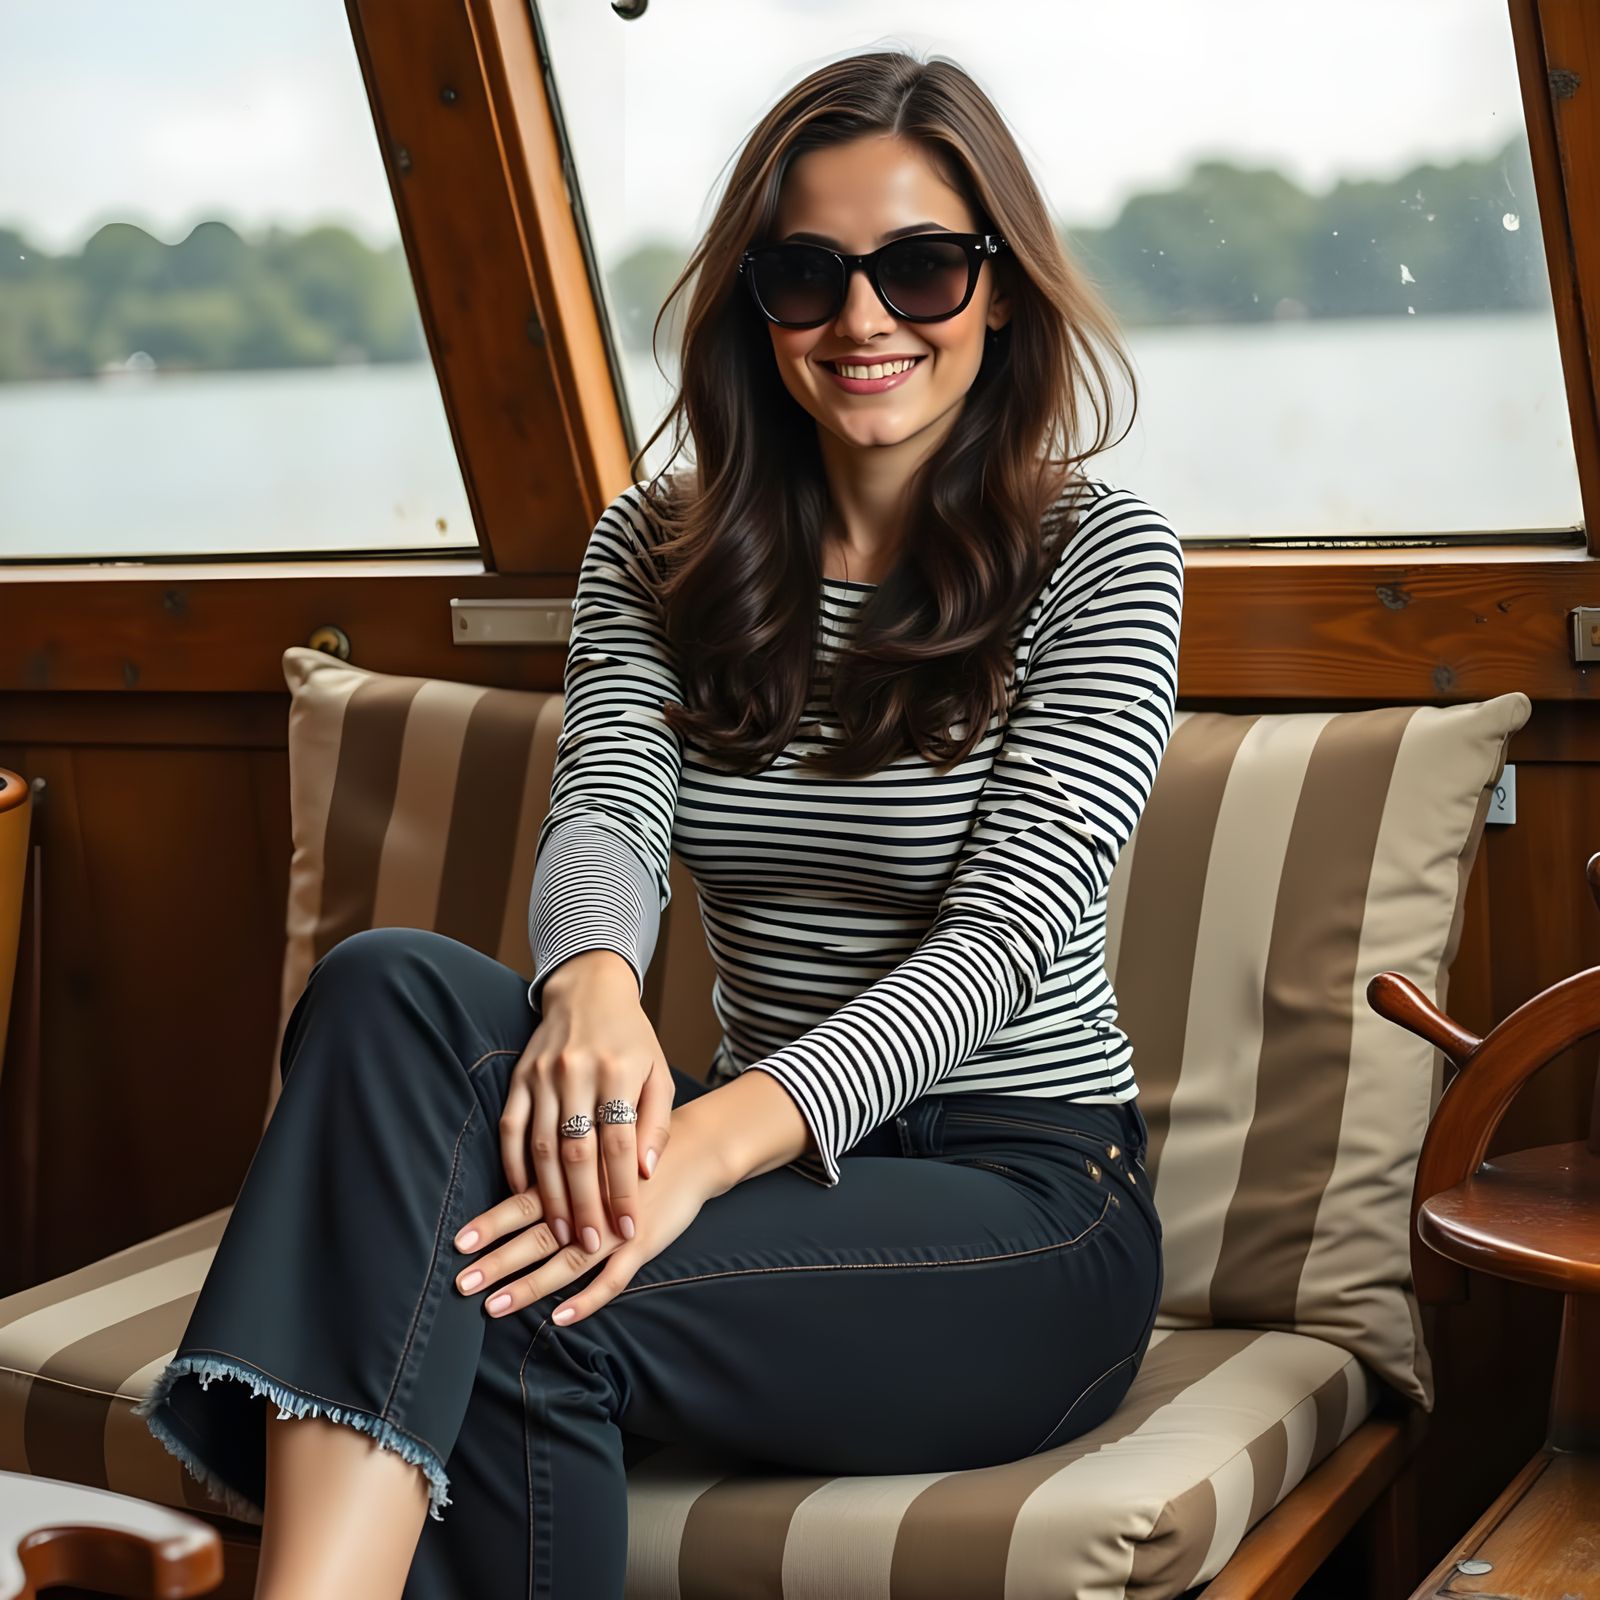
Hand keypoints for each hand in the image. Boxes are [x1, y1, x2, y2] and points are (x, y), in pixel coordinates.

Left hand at [453, 1100, 734, 1325]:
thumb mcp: (600, 1145)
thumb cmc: (639, 1147)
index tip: (458, 1242)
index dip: (491, 1224)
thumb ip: (564, 1164)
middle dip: (496, 1262)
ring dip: (528, 1286)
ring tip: (492, 1306)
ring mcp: (617, 1229)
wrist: (697, 1148)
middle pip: (536, 1238)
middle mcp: (590, 1206)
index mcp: (575, 1179)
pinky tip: (559, 1318)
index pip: (523, 1204)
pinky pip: (612, 1279)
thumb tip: (516, 1183)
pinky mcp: (644, 1245)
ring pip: (566, 1263)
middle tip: (461, 1283)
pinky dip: (586, 1299)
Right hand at [503, 952, 674, 1253]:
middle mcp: (577, 1073)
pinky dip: (514, 1165)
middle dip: (584, 1205)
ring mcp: (543, 1076)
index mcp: (618, 1071)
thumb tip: (645, 1173)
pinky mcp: (518, 1078)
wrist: (589, 989)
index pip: (619, 1144)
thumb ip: (656, 1123)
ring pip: (542, 1147)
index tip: (626, 1230)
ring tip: (561, 1234)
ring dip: (550, 1196)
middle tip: (590, 1245)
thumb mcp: (658, 1073)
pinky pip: (511, 1129)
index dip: (622, 1191)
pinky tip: (523, 1197)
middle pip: (578, 1152)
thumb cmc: (632, 1039)